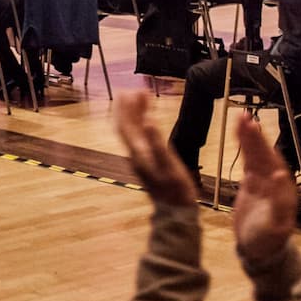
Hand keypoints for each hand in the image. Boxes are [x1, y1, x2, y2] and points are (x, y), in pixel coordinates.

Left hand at [114, 89, 196, 207]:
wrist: (174, 210)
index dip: (125, 109)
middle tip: (130, 90)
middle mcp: (135, 154)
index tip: (128, 91)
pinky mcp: (147, 161)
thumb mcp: (168, 165)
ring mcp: (140, 158)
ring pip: (132, 132)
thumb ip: (157, 143)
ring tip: (141, 99)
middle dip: (126, 108)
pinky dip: (142, 125)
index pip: (126, 126)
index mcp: (138, 152)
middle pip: (125, 127)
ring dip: (133, 115)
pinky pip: (140, 138)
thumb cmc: (175, 189)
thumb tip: (148, 121)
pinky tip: (150, 121)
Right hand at [231, 116, 297, 263]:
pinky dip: (243, 147)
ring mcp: (263, 181)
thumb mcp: (275, 225)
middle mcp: (276, 181)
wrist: (259, 251)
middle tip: (244, 116)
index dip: (263, 144)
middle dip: (254, 135)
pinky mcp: (252, 183)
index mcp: (284, 188)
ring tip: (240, 118)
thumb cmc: (268, 240)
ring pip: (255, 154)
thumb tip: (281, 173)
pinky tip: (238, 133)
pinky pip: (248, 160)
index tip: (254, 128)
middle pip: (264, 153)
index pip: (273, 160)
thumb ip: (279, 200)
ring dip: (248, 137)